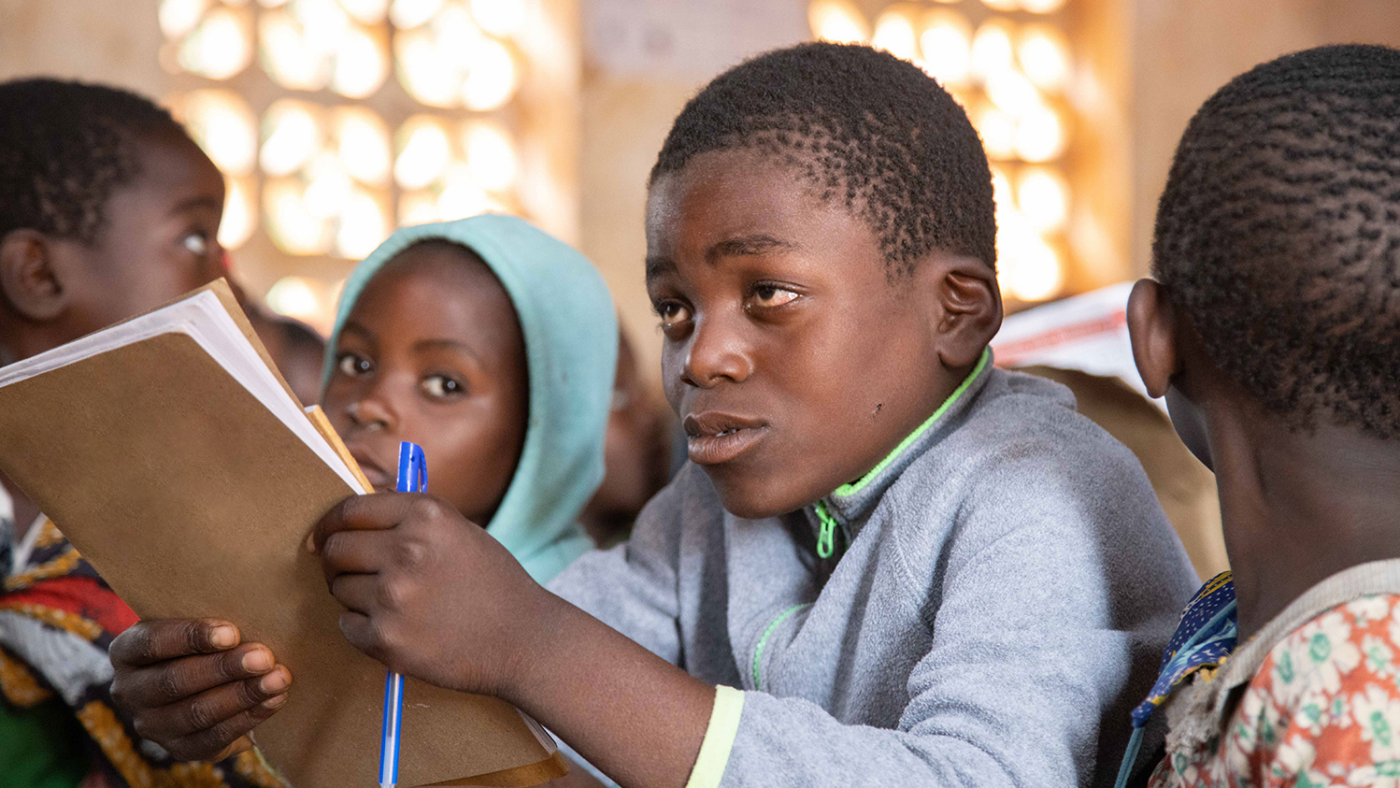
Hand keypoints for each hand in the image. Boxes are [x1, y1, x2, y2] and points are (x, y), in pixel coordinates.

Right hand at [109, 619, 291, 760]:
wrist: (213, 678)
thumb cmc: (209, 636)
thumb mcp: (199, 615)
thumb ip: (215, 606)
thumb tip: (260, 589)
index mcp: (127, 650)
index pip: (152, 642)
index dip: (191, 637)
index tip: (232, 632)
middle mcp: (129, 690)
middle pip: (174, 682)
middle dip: (224, 669)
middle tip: (264, 658)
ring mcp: (151, 724)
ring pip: (195, 713)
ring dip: (242, 696)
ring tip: (278, 679)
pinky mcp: (179, 749)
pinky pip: (212, 739)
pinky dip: (247, 719)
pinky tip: (273, 701)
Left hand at [312, 493, 552, 699]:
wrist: (524, 640)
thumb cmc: (494, 583)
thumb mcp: (460, 531)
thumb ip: (410, 519)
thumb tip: (353, 517)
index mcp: (426, 515)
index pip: (350, 511)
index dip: (330, 524)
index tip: (322, 537)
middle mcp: (406, 550)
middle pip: (336, 549)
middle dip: (337, 561)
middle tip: (351, 573)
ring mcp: (393, 596)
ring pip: (339, 589)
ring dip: (355, 595)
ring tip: (395, 604)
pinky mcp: (386, 639)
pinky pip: (347, 626)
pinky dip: (363, 628)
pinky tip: (398, 628)